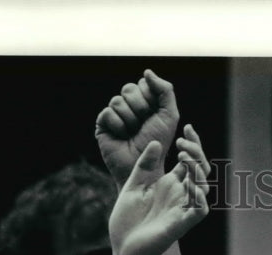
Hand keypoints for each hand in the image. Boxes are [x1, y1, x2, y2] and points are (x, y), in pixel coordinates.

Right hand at [95, 69, 179, 188]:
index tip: (154, 114)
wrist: (144, 165)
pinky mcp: (102, 124)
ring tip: (133, 133)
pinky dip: (119, 126)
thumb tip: (147, 71)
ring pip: (118, 101)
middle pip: (129, 89)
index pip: (143, 83)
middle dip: (140, 108)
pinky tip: (122, 137)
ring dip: (130, 120)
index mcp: (145, 101)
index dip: (150, 98)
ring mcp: (114, 114)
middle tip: (143, 125)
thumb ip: (165, 91)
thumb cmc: (158, 143)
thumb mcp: (169, 115)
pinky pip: (108, 113)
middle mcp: (129, 105)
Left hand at [109, 140, 208, 254]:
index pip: (189, 161)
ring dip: (197, 169)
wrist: (122, 246)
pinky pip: (200, 209)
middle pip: (200, 170)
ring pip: (203, 186)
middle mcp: (180, 195)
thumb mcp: (133, 184)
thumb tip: (157, 143)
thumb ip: (145, 164)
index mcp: (170, 184)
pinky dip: (199, 196)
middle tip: (183, 141)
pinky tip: (191, 182)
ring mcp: (183, 209)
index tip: (187, 126)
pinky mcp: (182, 224)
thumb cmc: (127, 219)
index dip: (193, 143)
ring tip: (184, 155)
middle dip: (197, 152)